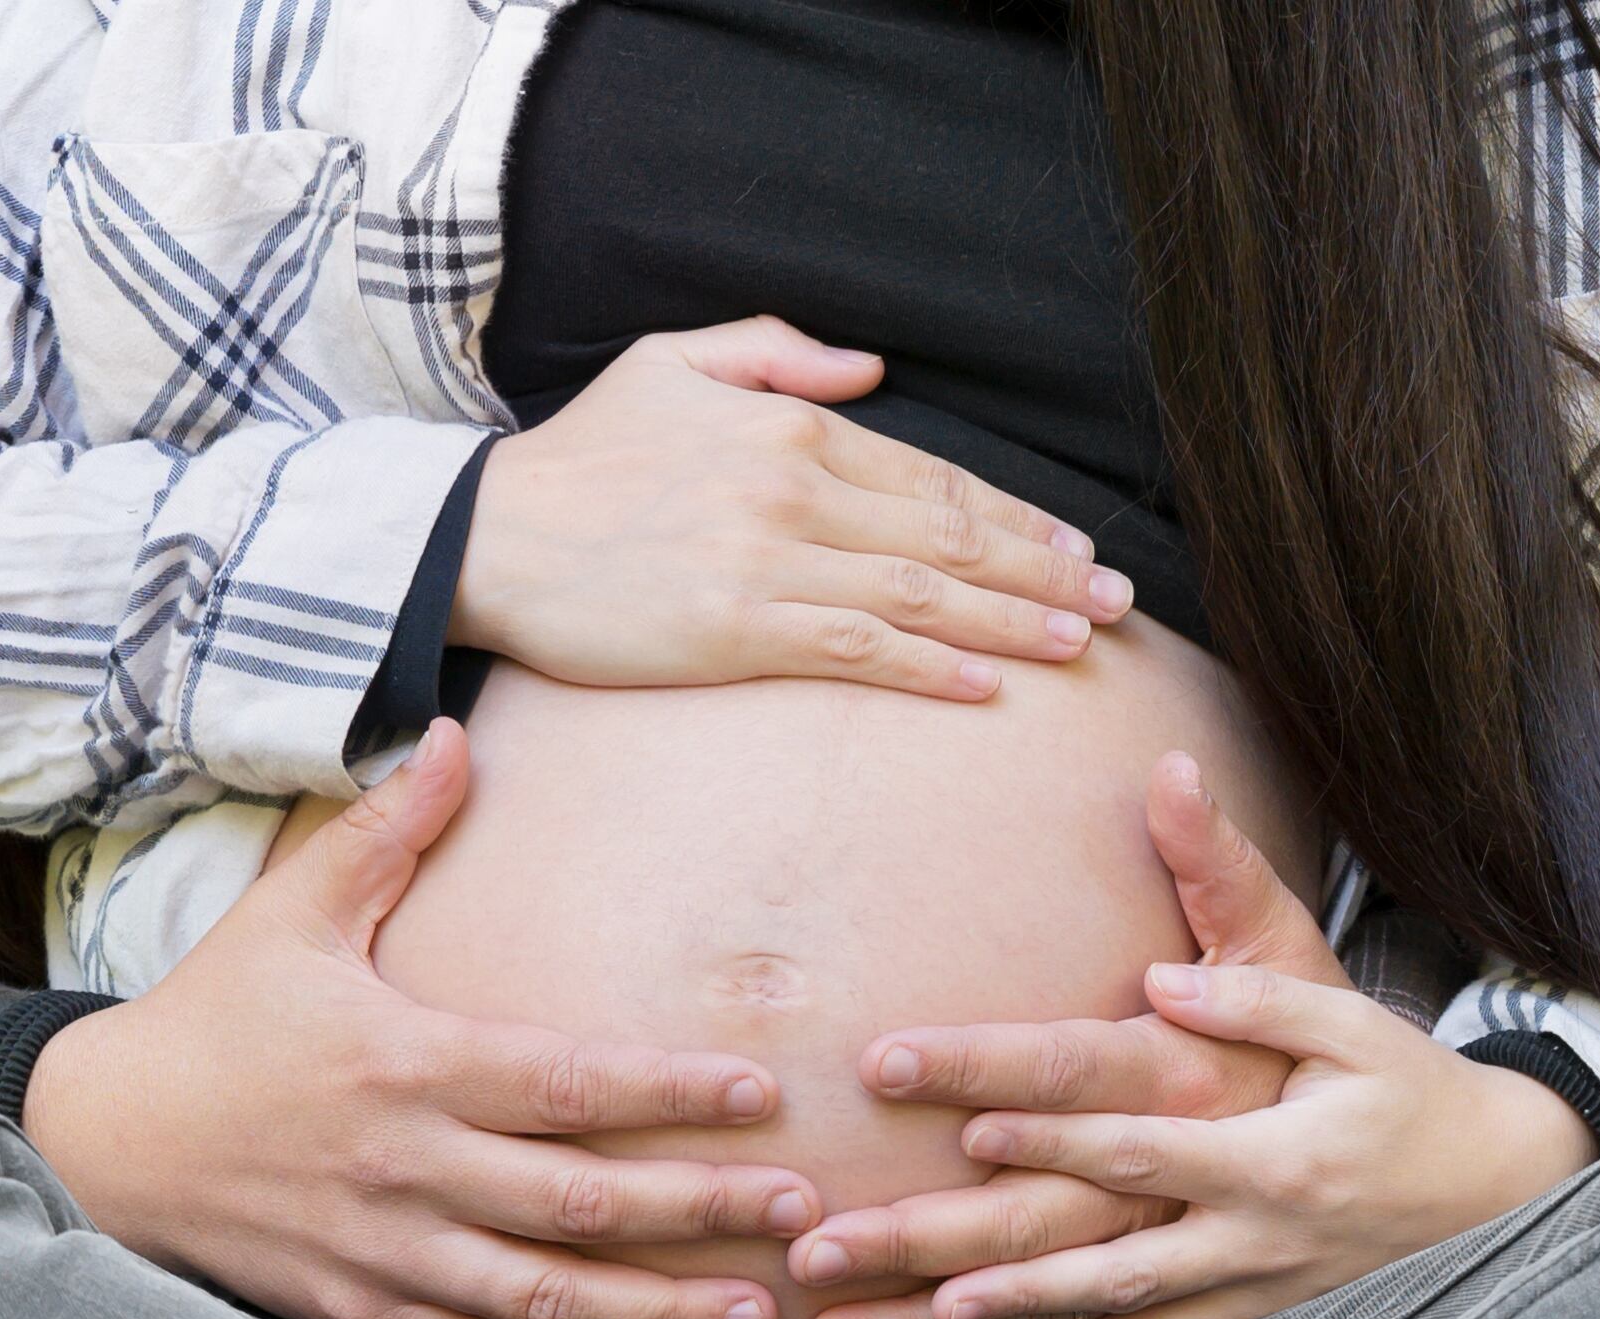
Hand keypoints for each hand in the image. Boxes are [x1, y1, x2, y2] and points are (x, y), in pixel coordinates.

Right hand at [20, 722, 822, 1318]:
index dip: (668, 1093)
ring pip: (545, 1298)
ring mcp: (387, 1251)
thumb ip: (386, 832)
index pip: (565, 1083)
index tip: (761, 1093)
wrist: (98, 1142)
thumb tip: (458, 730)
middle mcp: (406, 1166)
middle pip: (579, 1201)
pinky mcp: (366, 1311)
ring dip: (657, 1314)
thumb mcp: (290, 912)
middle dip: (700, 1211)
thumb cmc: (211, 1018)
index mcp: (406, 1061)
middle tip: (806, 1213)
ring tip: (754, 1312)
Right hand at [454, 317, 1135, 701]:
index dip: (1016, 517)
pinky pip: (857, 650)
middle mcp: (794, 489)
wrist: (485, 534)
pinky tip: (985, 686)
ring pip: (921, 596)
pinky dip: (929, 668)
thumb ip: (775, 352)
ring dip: (1012, 624)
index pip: (932, 478)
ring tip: (1078, 644)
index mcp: (790, 425)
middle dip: (1045, 572)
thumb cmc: (579, 458)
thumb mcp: (672, 363)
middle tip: (1114, 602)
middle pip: (949, 537)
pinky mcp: (736, 631)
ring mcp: (769, 562)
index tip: (1072, 546)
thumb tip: (868, 369)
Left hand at [815, 754, 1599, 1318]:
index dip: (1036, 1121)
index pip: (1127, 1133)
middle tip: (835, 1255)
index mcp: (1263, 1149)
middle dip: (949, 1259)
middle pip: (1076, 1254)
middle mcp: (1241, 1238)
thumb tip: (1161, 976)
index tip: (939, 1107)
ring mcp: (1240, 1302)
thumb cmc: (1415, 1096)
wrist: (1504, 1196)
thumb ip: (1257, 992)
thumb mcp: (1356, 1023)